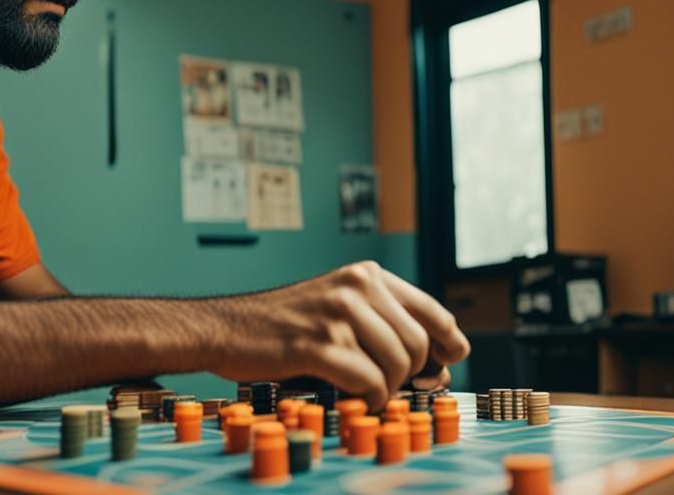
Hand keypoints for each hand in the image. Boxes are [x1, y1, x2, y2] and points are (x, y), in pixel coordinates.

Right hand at [211, 261, 469, 411]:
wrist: (225, 328)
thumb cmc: (283, 326)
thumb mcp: (337, 308)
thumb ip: (383, 325)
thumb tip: (437, 366)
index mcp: (364, 275)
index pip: (431, 310)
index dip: (448, 341)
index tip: (448, 360)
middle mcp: (354, 287)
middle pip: (417, 344)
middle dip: (409, 374)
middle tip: (385, 384)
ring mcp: (335, 314)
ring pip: (396, 366)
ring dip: (385, 389)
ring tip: (363, 389)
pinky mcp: (316, 344)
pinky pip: (367, 382)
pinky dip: (366, 398)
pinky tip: (353, 397)